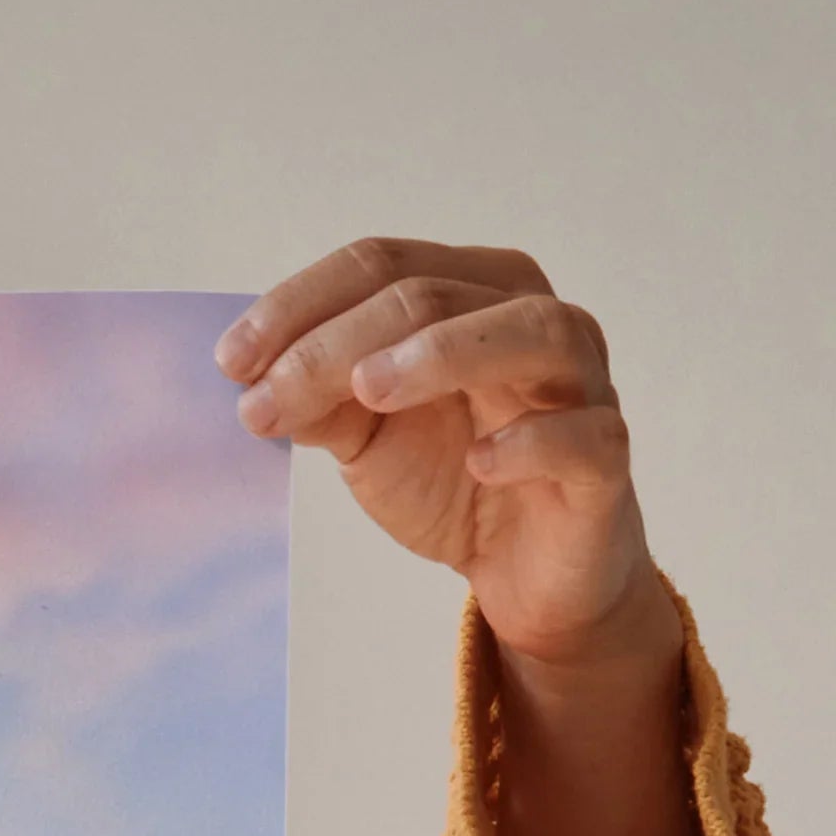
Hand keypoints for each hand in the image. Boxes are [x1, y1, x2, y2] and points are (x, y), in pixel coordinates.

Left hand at [222, 238, 705, 835]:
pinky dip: (530, 441)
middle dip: (337, 343)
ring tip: (368, 390)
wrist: (524, 571)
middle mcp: (532, 318)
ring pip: (527, 332)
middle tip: (267, 397)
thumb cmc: (453, 478)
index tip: (230, 362)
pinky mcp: (605, 459)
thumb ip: (320, 400)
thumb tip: (253, 379)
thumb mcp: (367, 437)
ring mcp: (580, 384)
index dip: (301, 304)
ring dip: (442, 353)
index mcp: (471, 293)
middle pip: (434, 294)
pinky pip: (582, 435)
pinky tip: (480, 461)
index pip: (382, 264)